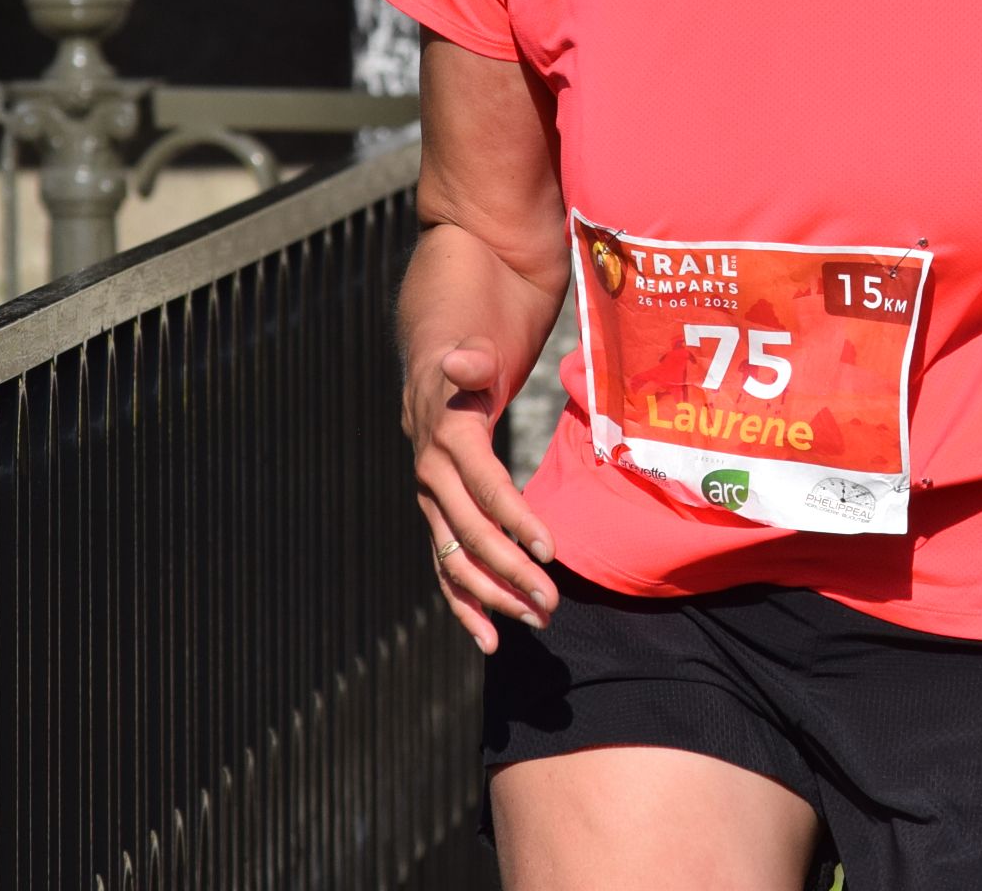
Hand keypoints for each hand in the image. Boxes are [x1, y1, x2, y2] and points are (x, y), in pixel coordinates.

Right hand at [405, 335, 556, 650]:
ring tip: (535, 620)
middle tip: (551, 604)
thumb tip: (461, 362)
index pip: (483, 484)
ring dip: (492, 595)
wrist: (437, 354)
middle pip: (469, 532)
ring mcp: (430, 497)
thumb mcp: (476, 344)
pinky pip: (445, 564)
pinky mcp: (437, 512)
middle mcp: (431, 471)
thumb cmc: (473, 348)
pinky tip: (488, 637)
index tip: (549, 551)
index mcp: (447, 433)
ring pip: (454, 557)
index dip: (514, 518)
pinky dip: (463, 601)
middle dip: (509, 573)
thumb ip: (474, 358)